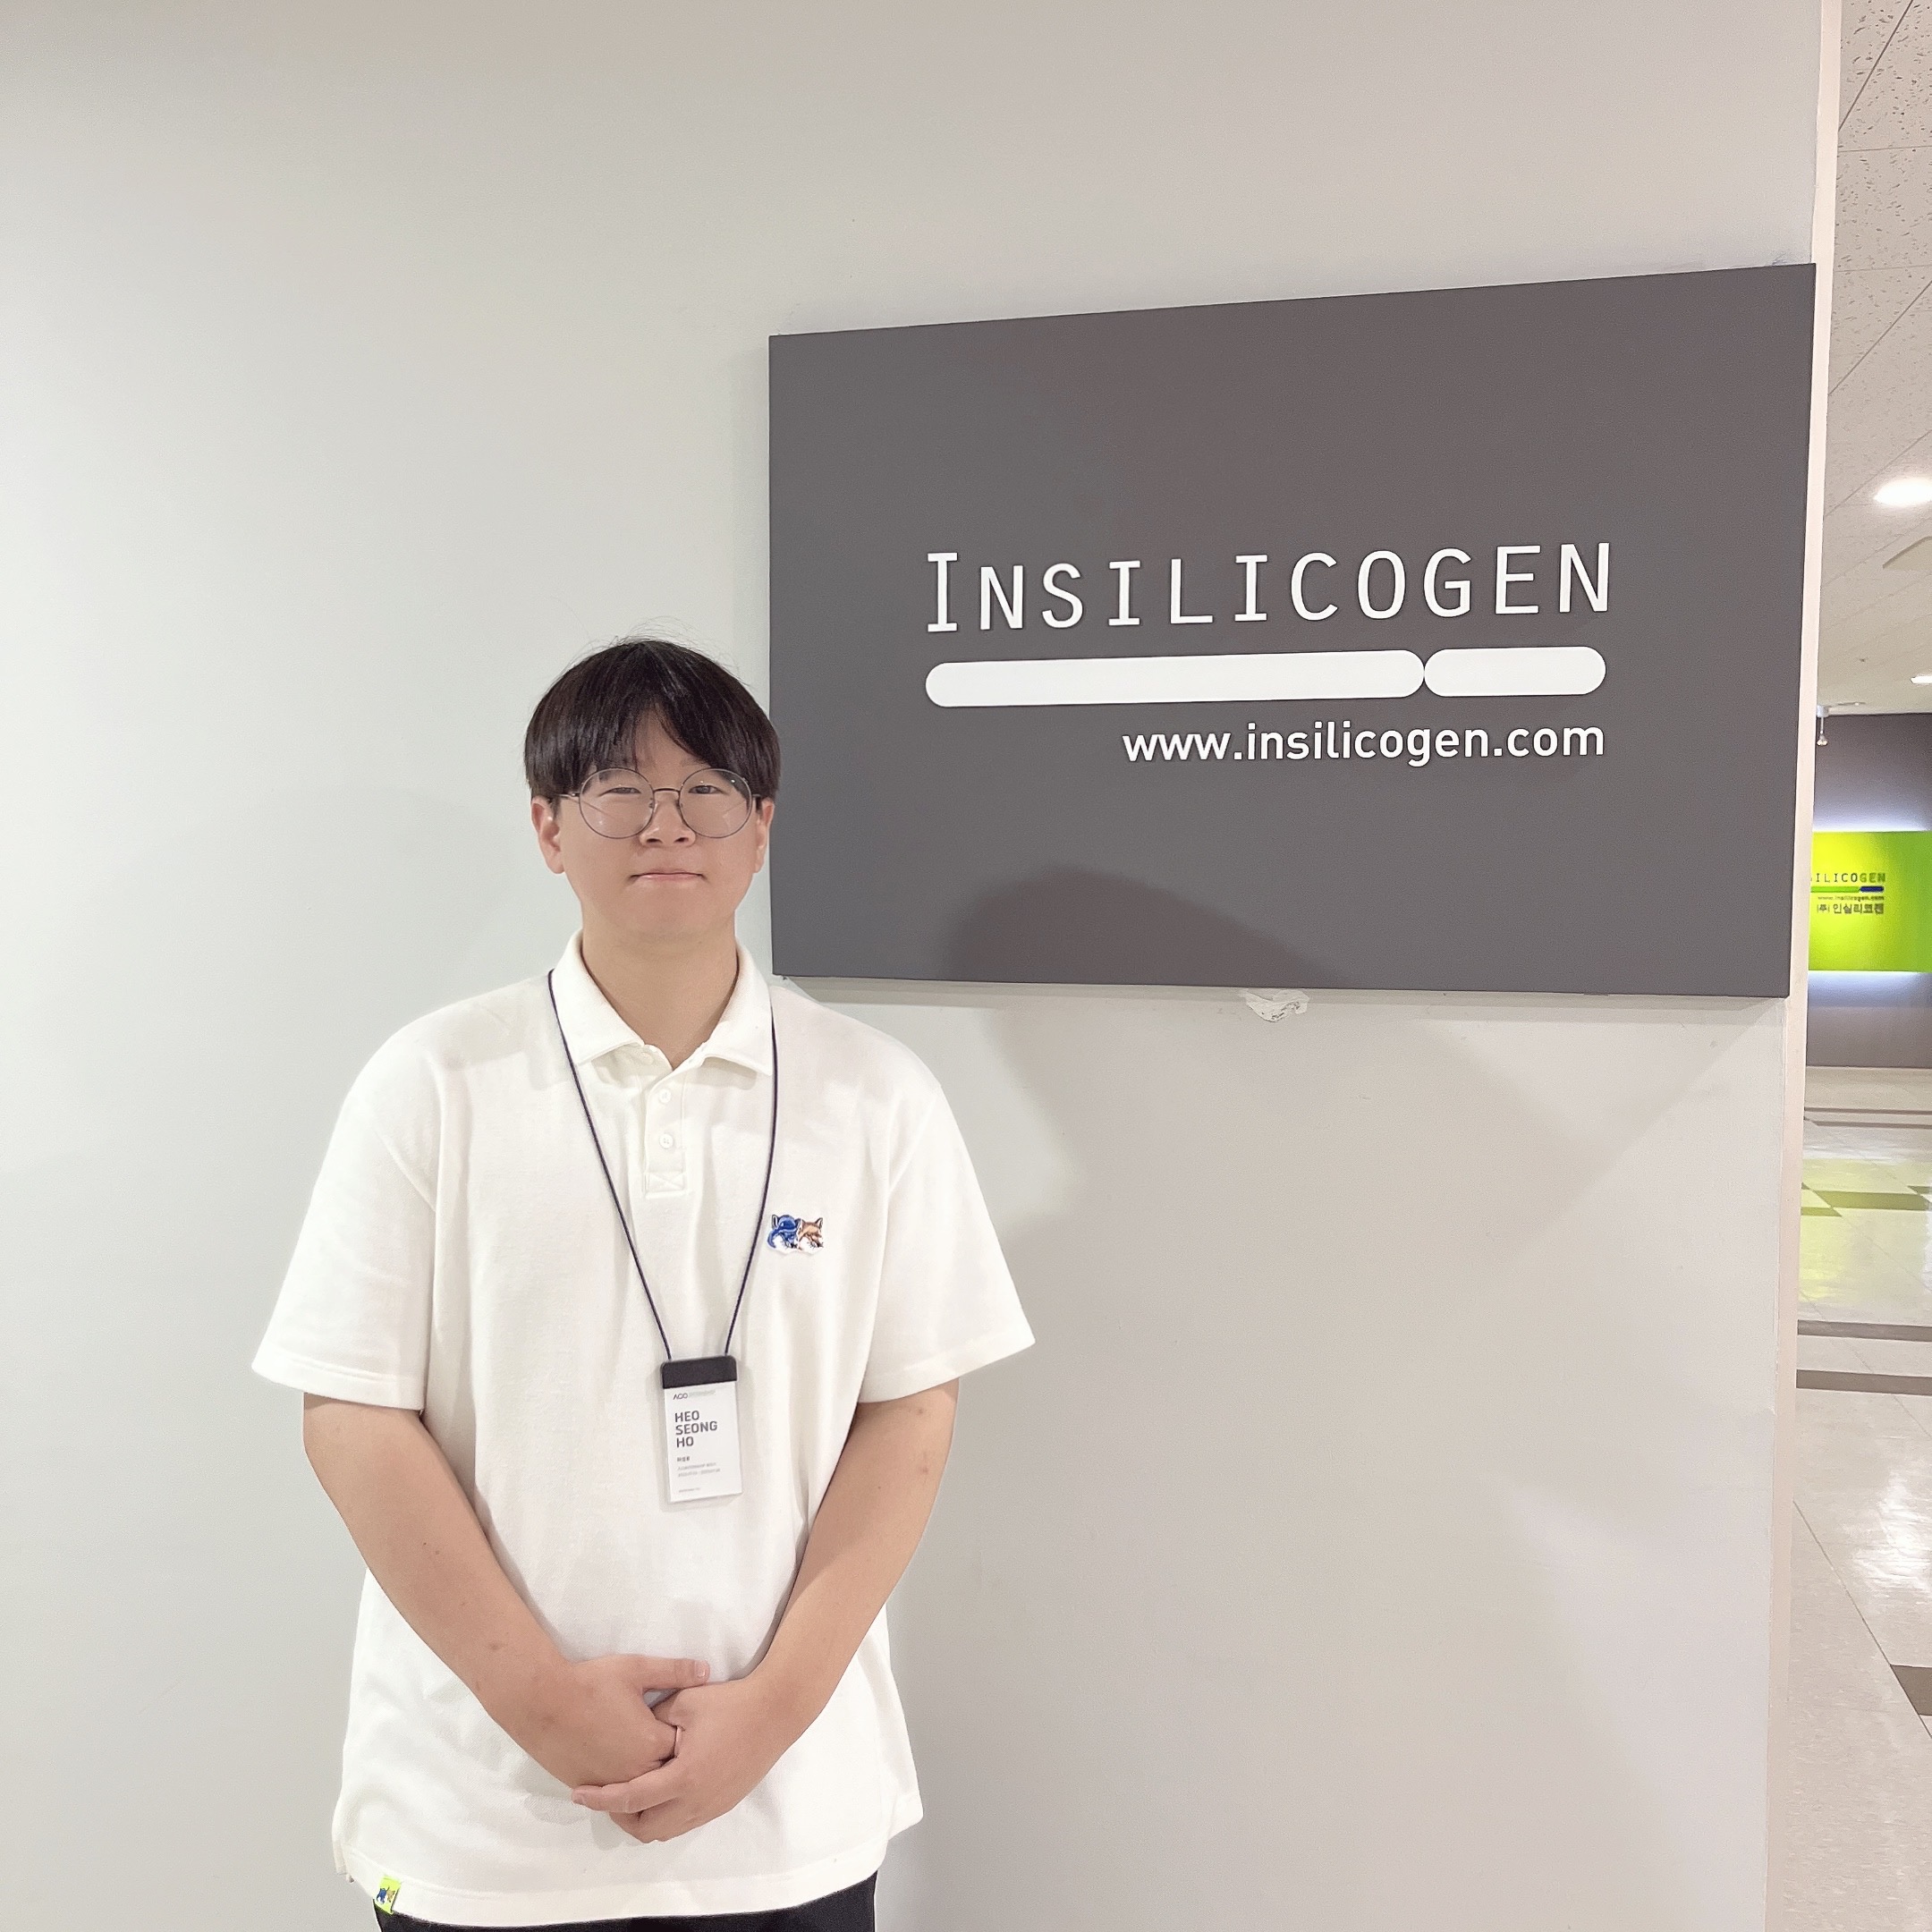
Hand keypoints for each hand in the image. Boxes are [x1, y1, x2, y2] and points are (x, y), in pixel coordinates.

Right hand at [513, 1653, 710, 1791]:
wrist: (543, 1703)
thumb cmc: (592, 1683)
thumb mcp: (636, 1669)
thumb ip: (674, 1672)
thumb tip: (706, 1672)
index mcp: (652, 1743)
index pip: (684, 1746)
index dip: (686, 1733)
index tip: (688, 1722)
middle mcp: (636, 1771)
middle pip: (666, 1772)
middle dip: (672, 1760)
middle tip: (671, 1741)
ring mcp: (612, 1783)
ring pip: (642, 1788)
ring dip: (648, 1777)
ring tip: (649, 1759)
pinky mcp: (590, 1788)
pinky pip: (617, 1795)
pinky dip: (625, 1786)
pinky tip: (626, 1769)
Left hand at [569, 1672, 797, 1842]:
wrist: (776, 1713)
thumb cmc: (730, 1704)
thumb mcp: (685, 1702)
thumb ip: (654, 1720)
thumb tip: (631, 1732)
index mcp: (683, 1776)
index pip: (631, 1798)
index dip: (601, 1798)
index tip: (579, 1792)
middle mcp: (695, 1801)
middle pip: (644, 1828)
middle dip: (619, 1817)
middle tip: (606, 1793)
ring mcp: (710, 1806)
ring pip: (664, 1831)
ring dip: (642, 1819)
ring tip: (629, 1794)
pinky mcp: (721, 1805)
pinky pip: (683, 1823)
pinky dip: (663, 1816)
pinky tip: (658, 1792)